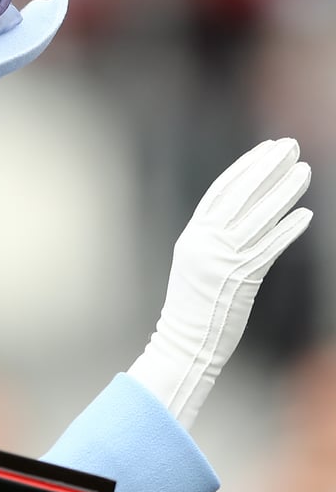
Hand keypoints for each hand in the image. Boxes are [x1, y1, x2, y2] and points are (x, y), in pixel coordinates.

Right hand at [127, 138, 311, 429]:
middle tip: (290, 147)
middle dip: (267, 168)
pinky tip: (306, 215)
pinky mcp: (240, 279)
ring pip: (259, 217)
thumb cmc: (194, 309)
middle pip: (241, 195)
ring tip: (305, 171)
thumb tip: (244, 216)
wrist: (184, 344)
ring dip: (284, 192)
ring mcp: (222, 259)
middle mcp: (205, 241)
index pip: (221, 190)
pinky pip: (269, 248)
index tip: (266, 149)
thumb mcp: (196, 264)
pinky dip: (287, 230)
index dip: (245, 167)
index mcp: (193, 235)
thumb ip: (214, 239)